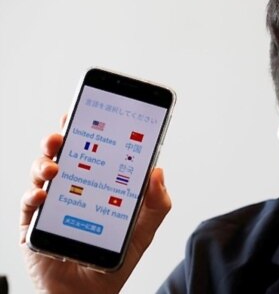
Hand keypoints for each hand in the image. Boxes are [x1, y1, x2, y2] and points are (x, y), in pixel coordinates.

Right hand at [19, 125, 171, 293]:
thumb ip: (157, 203)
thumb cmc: (114, 260)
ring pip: (40, 174)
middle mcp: (72, 191)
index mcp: (97, 186)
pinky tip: (42, 195)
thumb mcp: (144, 230)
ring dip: (44, 163)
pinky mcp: (34, 226)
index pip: (91, 151)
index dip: (86, 130)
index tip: (87, 110)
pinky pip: (28, 205)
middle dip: (59, 138)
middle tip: (63, 132)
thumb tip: (158, 171)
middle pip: (61, 155)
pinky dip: (32, 195)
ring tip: (55, 166)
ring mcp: (52, 206)